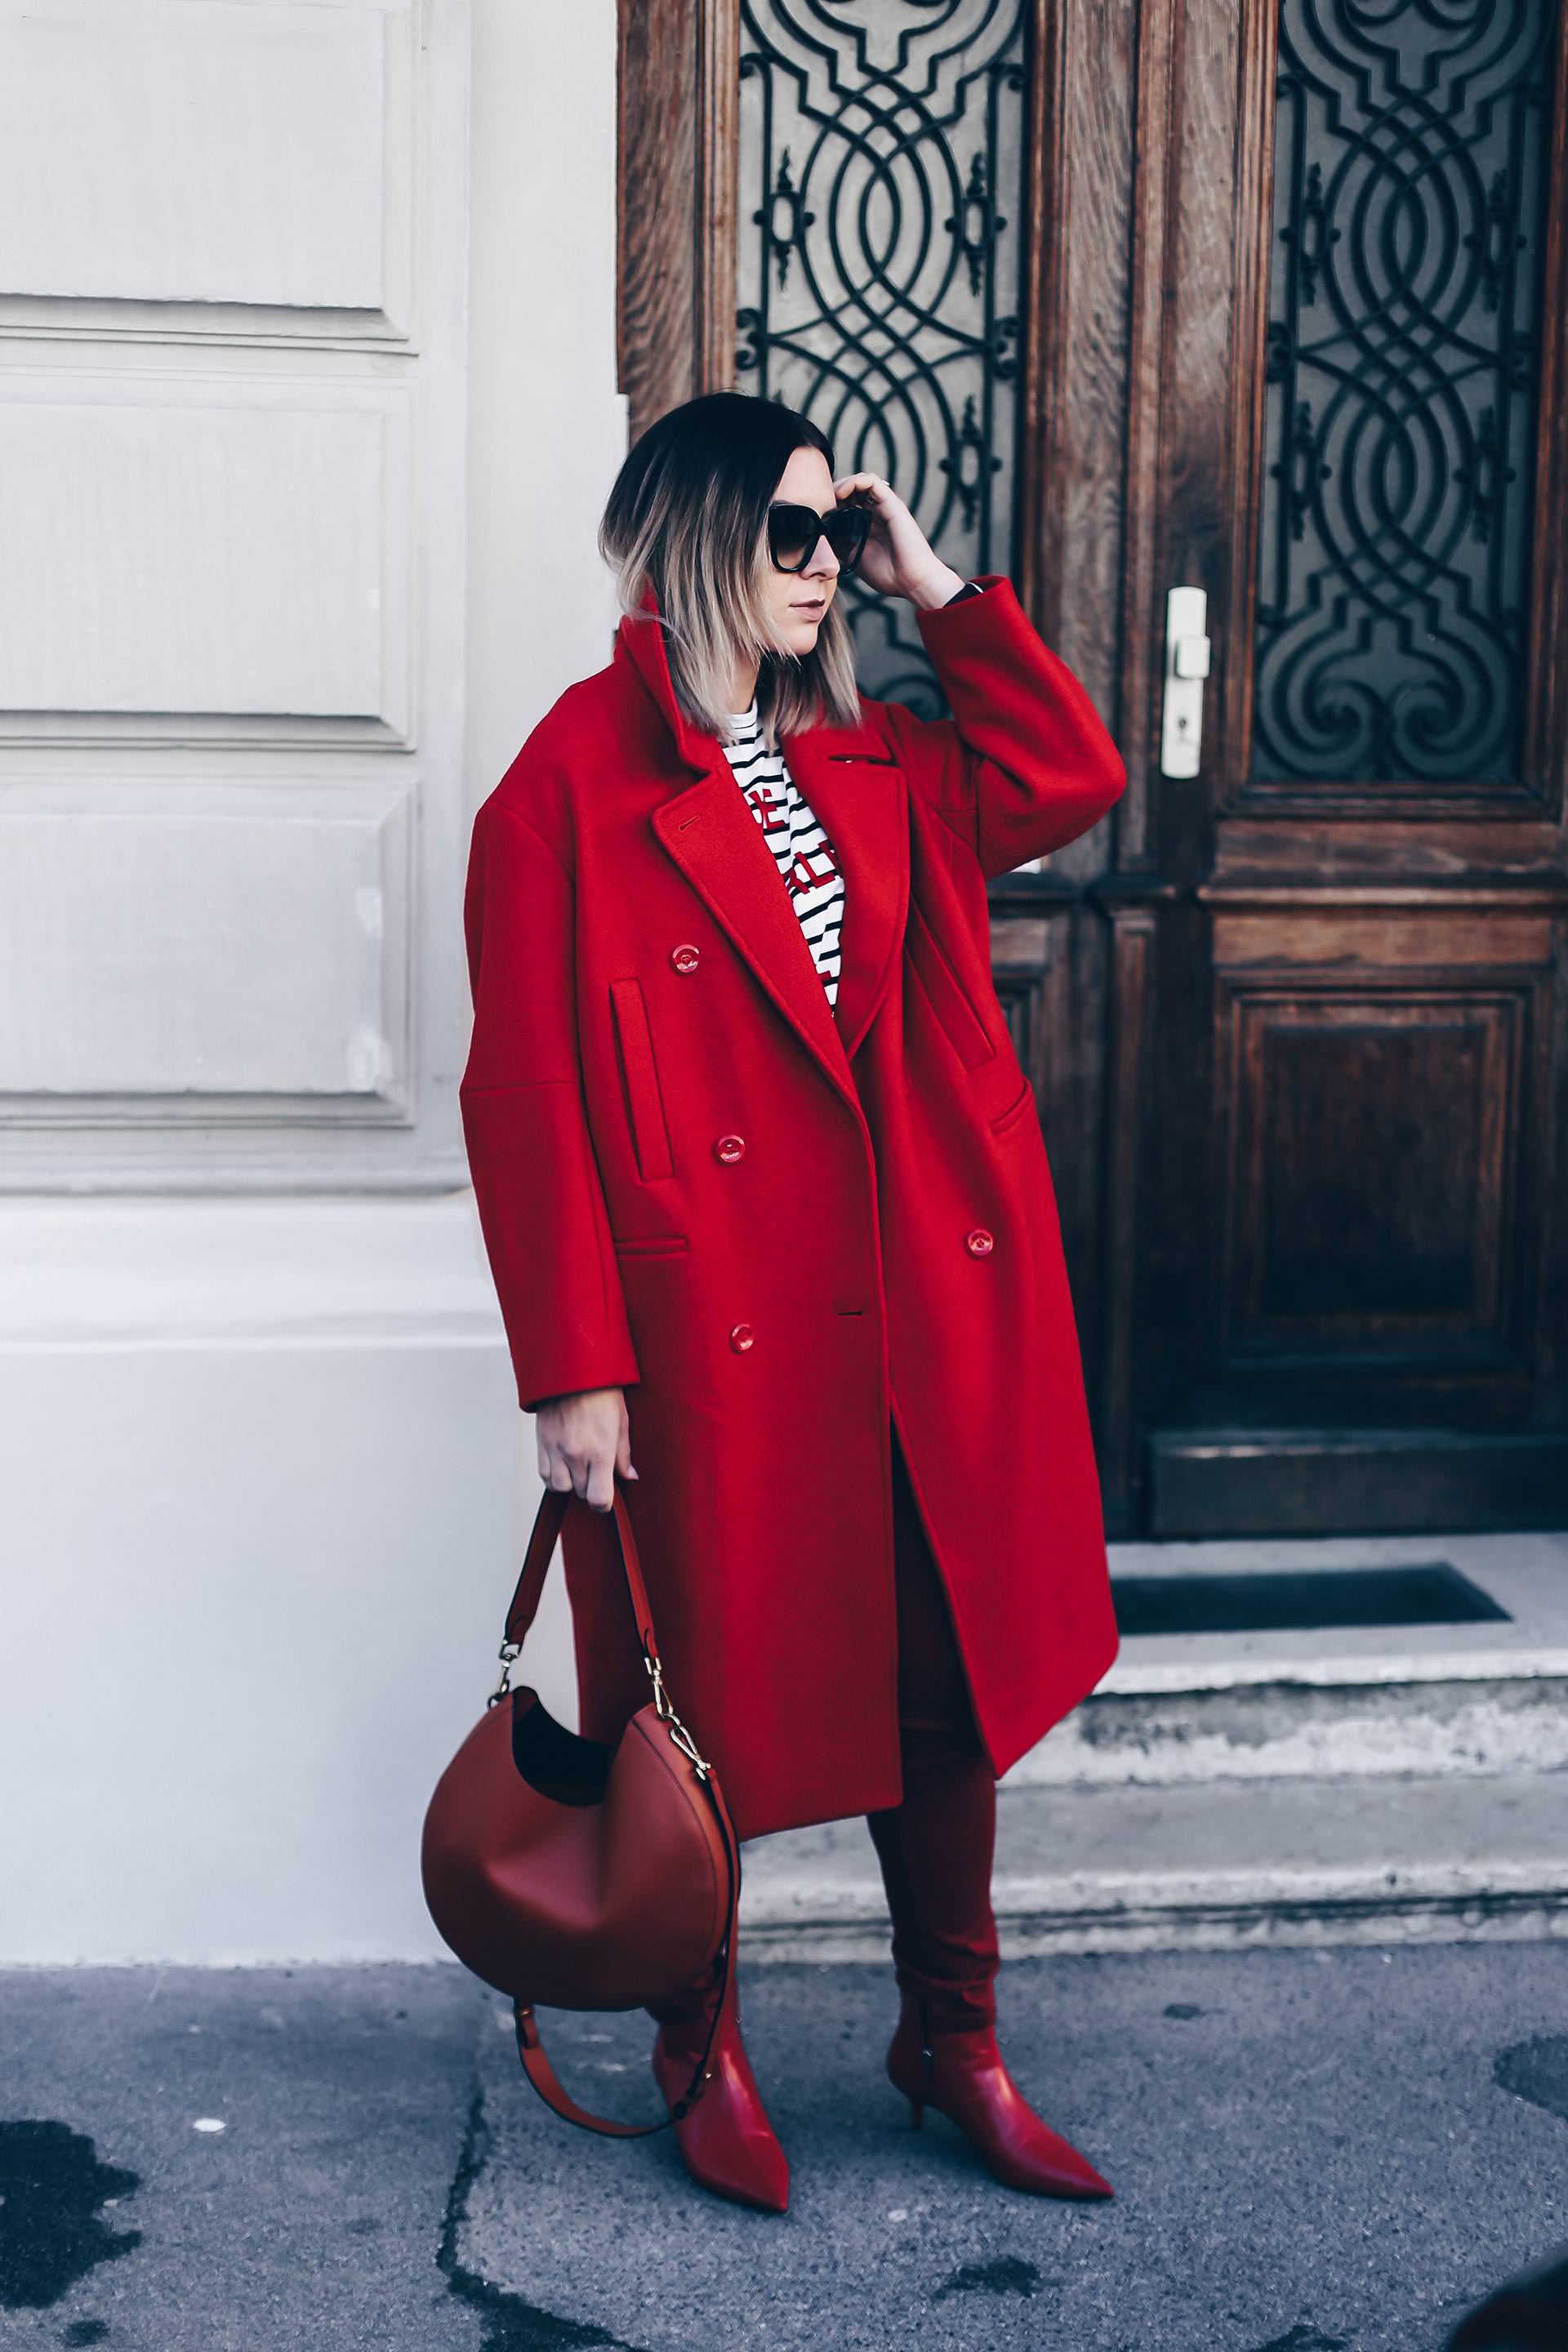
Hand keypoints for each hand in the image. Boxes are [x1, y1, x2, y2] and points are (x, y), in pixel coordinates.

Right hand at [533, 1386, 636, 1512]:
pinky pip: (544, 1475)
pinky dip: (554, 1475)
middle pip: (580, 1493)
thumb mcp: (622, 1422)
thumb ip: (624, 1455)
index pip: (598, 1499)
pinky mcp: (541, 1443)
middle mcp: (576, 1454)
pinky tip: (564, 1463)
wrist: (572, 1370)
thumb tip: (629, 1478)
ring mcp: (556, 1450)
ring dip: (570, 1483)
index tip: (606, 1497)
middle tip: (596, 1471)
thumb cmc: (603, 1393)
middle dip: (589, 1487)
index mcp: (600, 1451)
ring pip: (560, 1488)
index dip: (603, 1503)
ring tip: (579, 1467)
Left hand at [832, 472, 964, 608]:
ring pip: (861, 481)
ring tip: (831, 498)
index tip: (819, 514)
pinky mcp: (892, 504)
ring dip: (842, 484)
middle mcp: (878, 513)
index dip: (832, 504)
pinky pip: (871, 481)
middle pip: (853, 490)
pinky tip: (842, 494)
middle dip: (834, 492)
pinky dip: (854, 482)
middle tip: (821, 504)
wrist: (912, 582)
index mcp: (870, 526)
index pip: (848, 504)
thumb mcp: (856, 557)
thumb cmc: (889, 575)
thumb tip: (820, 531)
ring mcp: (885, 507)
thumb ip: (841, 542)